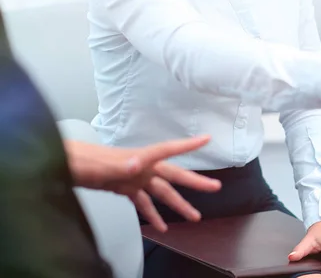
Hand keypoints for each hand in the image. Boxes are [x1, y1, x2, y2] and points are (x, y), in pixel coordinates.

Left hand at [64, 135, 221, 231]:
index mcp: (138, 158)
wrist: (61, 165)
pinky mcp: (123, 187)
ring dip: (177, 203)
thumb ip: (118, 165)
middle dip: (194, 181)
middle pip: (172, 175)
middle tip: (215, 187)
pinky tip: (161, 225)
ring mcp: (132, 177)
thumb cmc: (79, 162)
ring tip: (195, 216)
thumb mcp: (98, 166)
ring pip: (161, 192)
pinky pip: (143, 201)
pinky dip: (153, 212)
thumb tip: (137, 165)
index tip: (206, 139)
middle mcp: (140, 166)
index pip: (168, 150)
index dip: (188, 145)